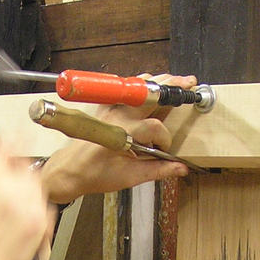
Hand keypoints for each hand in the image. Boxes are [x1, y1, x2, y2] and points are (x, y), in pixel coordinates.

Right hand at [0, 138, 48, 259]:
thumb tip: (1, 154)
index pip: (4, 144)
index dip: (15, 139)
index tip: (22, 132)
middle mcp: (2, 184)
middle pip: (26, 167)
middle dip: (24, 180)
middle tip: (14, 200)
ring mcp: (22, 201)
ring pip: (37, 187)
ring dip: (32, 198)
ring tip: (14, 219)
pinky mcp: (36, 218)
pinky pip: (45, 208)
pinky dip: (39, 217)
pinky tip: (22, 228)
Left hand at [38, 73, 196, 204]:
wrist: (71, 170)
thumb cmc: (94, 174)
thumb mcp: (130, 177)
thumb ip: (158, 170)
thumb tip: (180, 168)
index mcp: (125, 132)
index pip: (157, 127)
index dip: (165, 139)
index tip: (163, 150)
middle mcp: (118, 114)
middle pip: (151, 92)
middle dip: (173, 86)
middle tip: (189, 83)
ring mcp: (110, 106)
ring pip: (139, 85)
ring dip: (158, 82)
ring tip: (176, 81)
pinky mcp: (105, 105)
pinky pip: (127, 89)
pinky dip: (142, 86)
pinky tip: (152, 89)